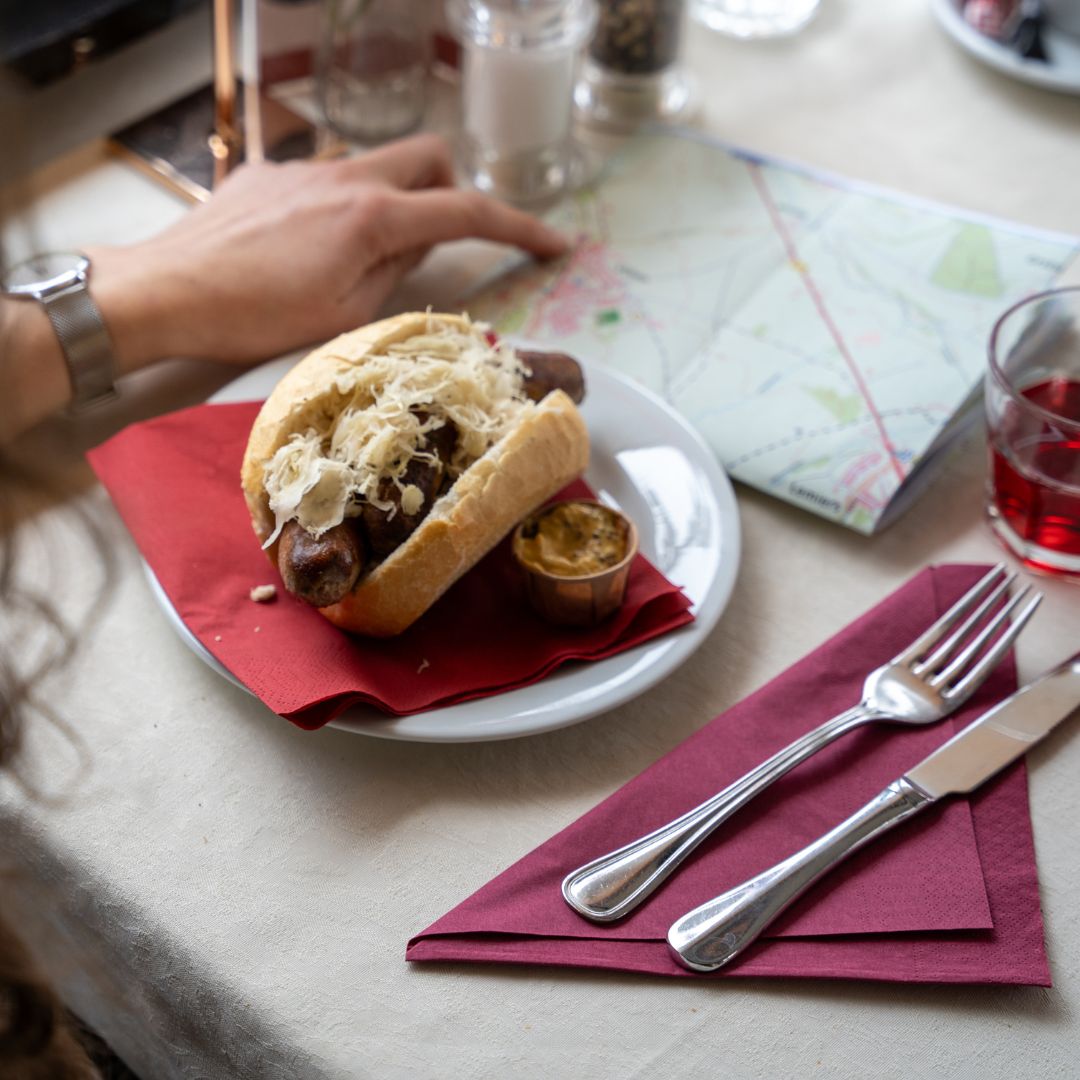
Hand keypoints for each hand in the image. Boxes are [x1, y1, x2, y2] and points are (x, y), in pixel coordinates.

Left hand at [88, 133, 566, 371]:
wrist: (169, 291)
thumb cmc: (257, 316)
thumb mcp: (345, 314)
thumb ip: (396, 273)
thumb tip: (419, 247)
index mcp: (374, 218)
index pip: (468, 213)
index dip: (520, 228)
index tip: (554, 243)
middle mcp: (346, 178)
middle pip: (428, 154)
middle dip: (453, 188)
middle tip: (443, 239)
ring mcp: (305, 169)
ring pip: (376, 164)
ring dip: (394, 199)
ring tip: (366, 257)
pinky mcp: (269, 173)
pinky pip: (327, 177)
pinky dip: (342, 204)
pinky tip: (309, 247)